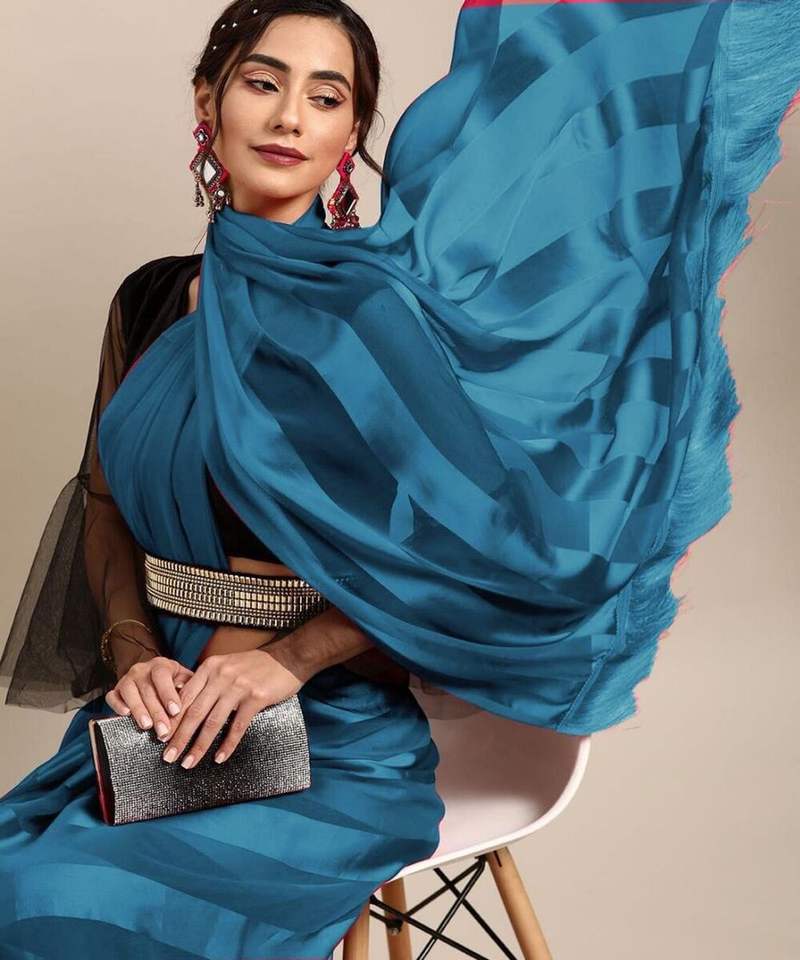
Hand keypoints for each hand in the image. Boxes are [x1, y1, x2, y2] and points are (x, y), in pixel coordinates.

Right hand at [105, 656, 194, 739]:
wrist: (159, 683)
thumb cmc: (176, 685)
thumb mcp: (186, 682)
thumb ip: (187, 687)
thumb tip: (184, 694)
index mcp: (161, 665)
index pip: (162, 675)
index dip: (168, 693)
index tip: (175, 711)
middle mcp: (142, 669)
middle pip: (147, 689)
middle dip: (156, 712)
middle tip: (163, 730)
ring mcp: (127, 679)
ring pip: (129, 691)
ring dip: (138, 709)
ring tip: (147, 725)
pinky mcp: (115, 690)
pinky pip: (112, 696)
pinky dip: (117, 705)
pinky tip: (125, 714)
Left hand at [160, 646, 306, 768]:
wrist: (288, 657)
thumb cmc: (256, 665)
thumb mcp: (226, 665)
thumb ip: (208, 682)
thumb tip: (187, 706)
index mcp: (209, 668)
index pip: (184, 697)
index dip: (171, 720)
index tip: (160, 739)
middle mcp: (220, 676)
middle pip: (194, 712)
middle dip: (178, 737)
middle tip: (167, 757)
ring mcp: (238, 686)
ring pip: (213, 722)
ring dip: (199, 746)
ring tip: (188, 763)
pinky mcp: (255, 697)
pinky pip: (237, 726)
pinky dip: (227, 744)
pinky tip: (219, 758)